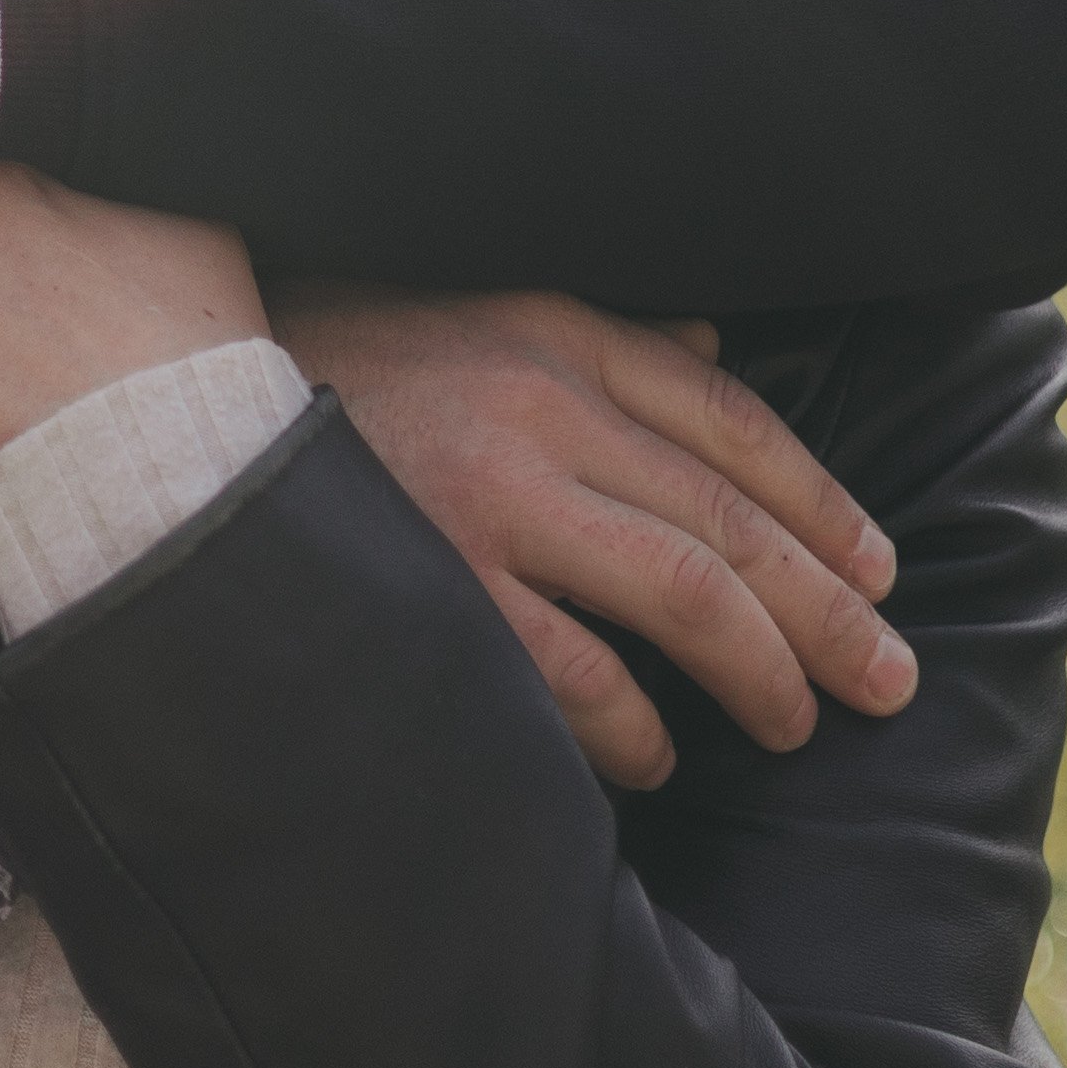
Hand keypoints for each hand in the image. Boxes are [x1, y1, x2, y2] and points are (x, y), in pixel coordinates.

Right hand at [271, 283, 912, 783]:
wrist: (178, 393)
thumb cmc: (341, 354)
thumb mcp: (481, 309)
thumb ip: (600, 337)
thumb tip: (709, 350)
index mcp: (560, 332)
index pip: (734, 425)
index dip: (824, 508)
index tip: (882, 576)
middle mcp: (542, 405)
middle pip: (731, 523)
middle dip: (828, 612)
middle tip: (888, 684)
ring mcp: (490, 494)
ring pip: (683, 594)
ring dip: (759, 671)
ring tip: (796, 726)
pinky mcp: (435, 576)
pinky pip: (573, 669)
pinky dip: (634, 723)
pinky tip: (662, 758)